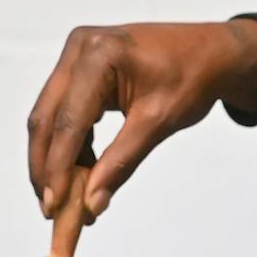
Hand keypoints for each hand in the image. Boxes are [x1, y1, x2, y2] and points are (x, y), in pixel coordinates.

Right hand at [27, 20, 256, 221]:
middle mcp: (79, 49)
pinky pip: (64, 112)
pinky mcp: (79, 69)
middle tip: (49, 208)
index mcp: (99, 54)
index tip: (54, 205)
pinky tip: (79, 173)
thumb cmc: (192, 79)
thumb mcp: (158, 122)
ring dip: (54, 159)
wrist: (210, 53)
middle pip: (47, 117)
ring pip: (50, 117)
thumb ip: (121, 162)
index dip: (57, 166)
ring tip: (63, 198)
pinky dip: (69, 145)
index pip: (69, 120)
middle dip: (45, 166)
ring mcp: (75, 56)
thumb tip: (91, 203)